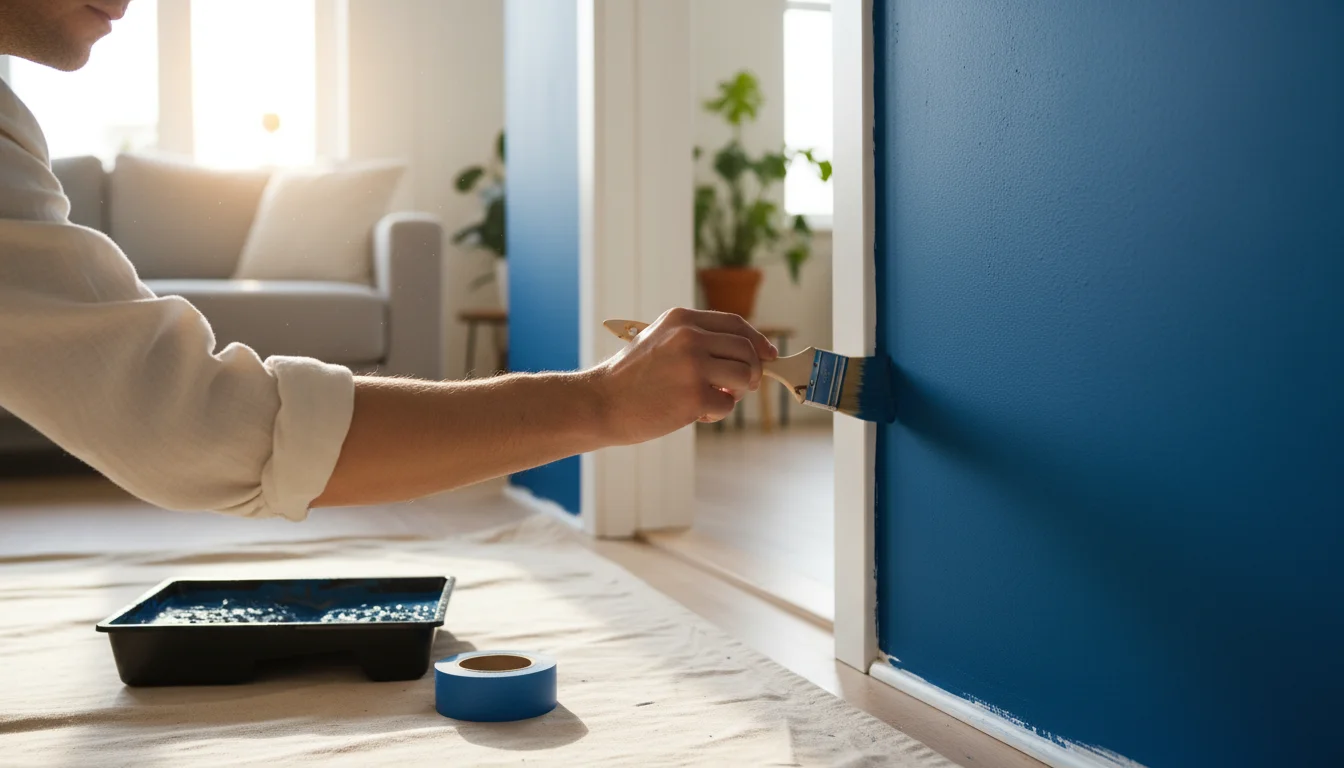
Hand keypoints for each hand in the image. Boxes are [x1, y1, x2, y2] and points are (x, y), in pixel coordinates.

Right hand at [592, 308, 778, 445]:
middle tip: (740, 387)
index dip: (757, 340)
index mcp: (681, 319)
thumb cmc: (631, 378)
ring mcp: (693, 366)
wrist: (601, 402)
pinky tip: (695, 413)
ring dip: (736, 393)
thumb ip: (696, 339)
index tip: (768, 354)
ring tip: (713, 399)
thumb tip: (746, 352)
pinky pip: (727, 405)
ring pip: (745, 376)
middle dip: (752, 371)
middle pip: (747, 350)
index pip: (735, 324)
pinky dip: (716, 413)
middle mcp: (690, 337)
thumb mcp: (660, 340)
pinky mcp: (694, 396)